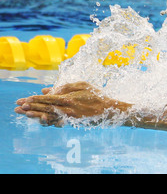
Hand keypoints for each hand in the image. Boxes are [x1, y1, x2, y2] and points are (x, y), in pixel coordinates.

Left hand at [15, 81, 130, 126]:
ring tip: (24, 114)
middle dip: (31, 107)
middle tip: (17, 107)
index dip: (35, 99)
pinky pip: (56, 122)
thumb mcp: (82, 85)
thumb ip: (65, 86)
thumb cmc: (96, 95)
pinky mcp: (72, 122)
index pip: (48, 98)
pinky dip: (46, 121)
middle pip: (45, 108)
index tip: (24, 99)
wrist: (108, 109)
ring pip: (48, 116)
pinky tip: (38, 120)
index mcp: (69, 98)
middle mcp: (67, 108)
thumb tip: (49, 90)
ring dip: (35, 115)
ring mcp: (69, 117)